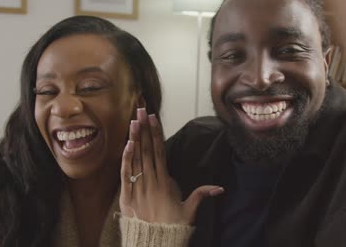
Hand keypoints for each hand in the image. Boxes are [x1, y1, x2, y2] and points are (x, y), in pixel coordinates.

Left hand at [119, 108, 223, 223]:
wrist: (154, 244)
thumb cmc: (172, 228)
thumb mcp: (189, 211)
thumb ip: (202, 195)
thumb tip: (220, 188)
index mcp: (165, 183)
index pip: (160, 152)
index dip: (156, 134)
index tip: (153, 118)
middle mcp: (151, 182)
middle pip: (147, 150)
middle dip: (144, 129)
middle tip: (141, 111)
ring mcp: (137, 188)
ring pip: (136, 159)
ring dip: (134, 138)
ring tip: (133, 121)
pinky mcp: (126, 197)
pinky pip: (125, 175)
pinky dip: (125, 159)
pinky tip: (126, 144)